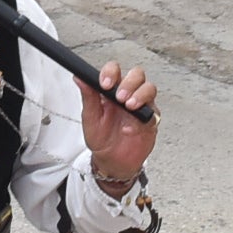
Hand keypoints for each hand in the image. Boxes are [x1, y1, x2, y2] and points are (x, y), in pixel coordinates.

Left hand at [81, 62, 157, 181]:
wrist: (112, 161)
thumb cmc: (101, 138)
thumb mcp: (90, 118)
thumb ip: (88, 97)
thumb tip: (79, 78)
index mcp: (111, 90)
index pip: (115, 70)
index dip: (111, 72)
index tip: (105, 84)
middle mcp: (128, 94)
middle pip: (137, 74)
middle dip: (129, 83)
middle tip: (120, 97)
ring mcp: (141, 106)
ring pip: (149, 88)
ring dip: (140, 95)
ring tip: (129, 107)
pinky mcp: (150, 120)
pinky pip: (153, 113)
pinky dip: (143, 119)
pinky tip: (130, 128)